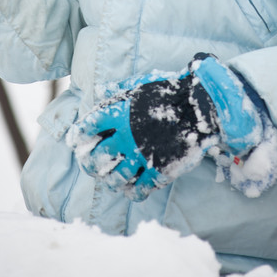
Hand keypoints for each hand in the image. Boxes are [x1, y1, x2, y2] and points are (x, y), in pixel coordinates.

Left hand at [67, 54, 276, 201]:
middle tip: (90, 164)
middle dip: (90, 162)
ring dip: (109, 180)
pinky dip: (130, 192)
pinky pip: (138, 190)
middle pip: (97, 158)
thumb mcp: (140, 85)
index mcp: (119, 113)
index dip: (78, 135)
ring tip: (109, 178)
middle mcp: (127, 137)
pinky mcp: (160, 171)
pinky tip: (130, 187)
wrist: (200, 106)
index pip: (88, 128)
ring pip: (114, 179)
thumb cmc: (169, 92)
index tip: (76, 141)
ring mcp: (143, 156)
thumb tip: (100, 90)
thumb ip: (119, 90)